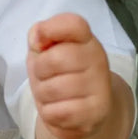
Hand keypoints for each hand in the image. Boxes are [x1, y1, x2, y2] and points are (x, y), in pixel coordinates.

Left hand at [27, 13, 111, 138]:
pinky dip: (49, 114)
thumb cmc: (60, 74)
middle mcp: (98, 60)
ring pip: (52, 89)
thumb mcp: (47, 49)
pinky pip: (55, 113)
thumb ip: (41, 35)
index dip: (50, 29)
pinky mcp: (95, 113)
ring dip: (42, 94)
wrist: (86, 110)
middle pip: (54, 59)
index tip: (39, 42)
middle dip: (39, 70)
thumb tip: (37, 37)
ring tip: (52, 94)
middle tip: (45, 75)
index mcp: (86, 39)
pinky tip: (59, 109)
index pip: (74, 24)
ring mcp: (99, 88)